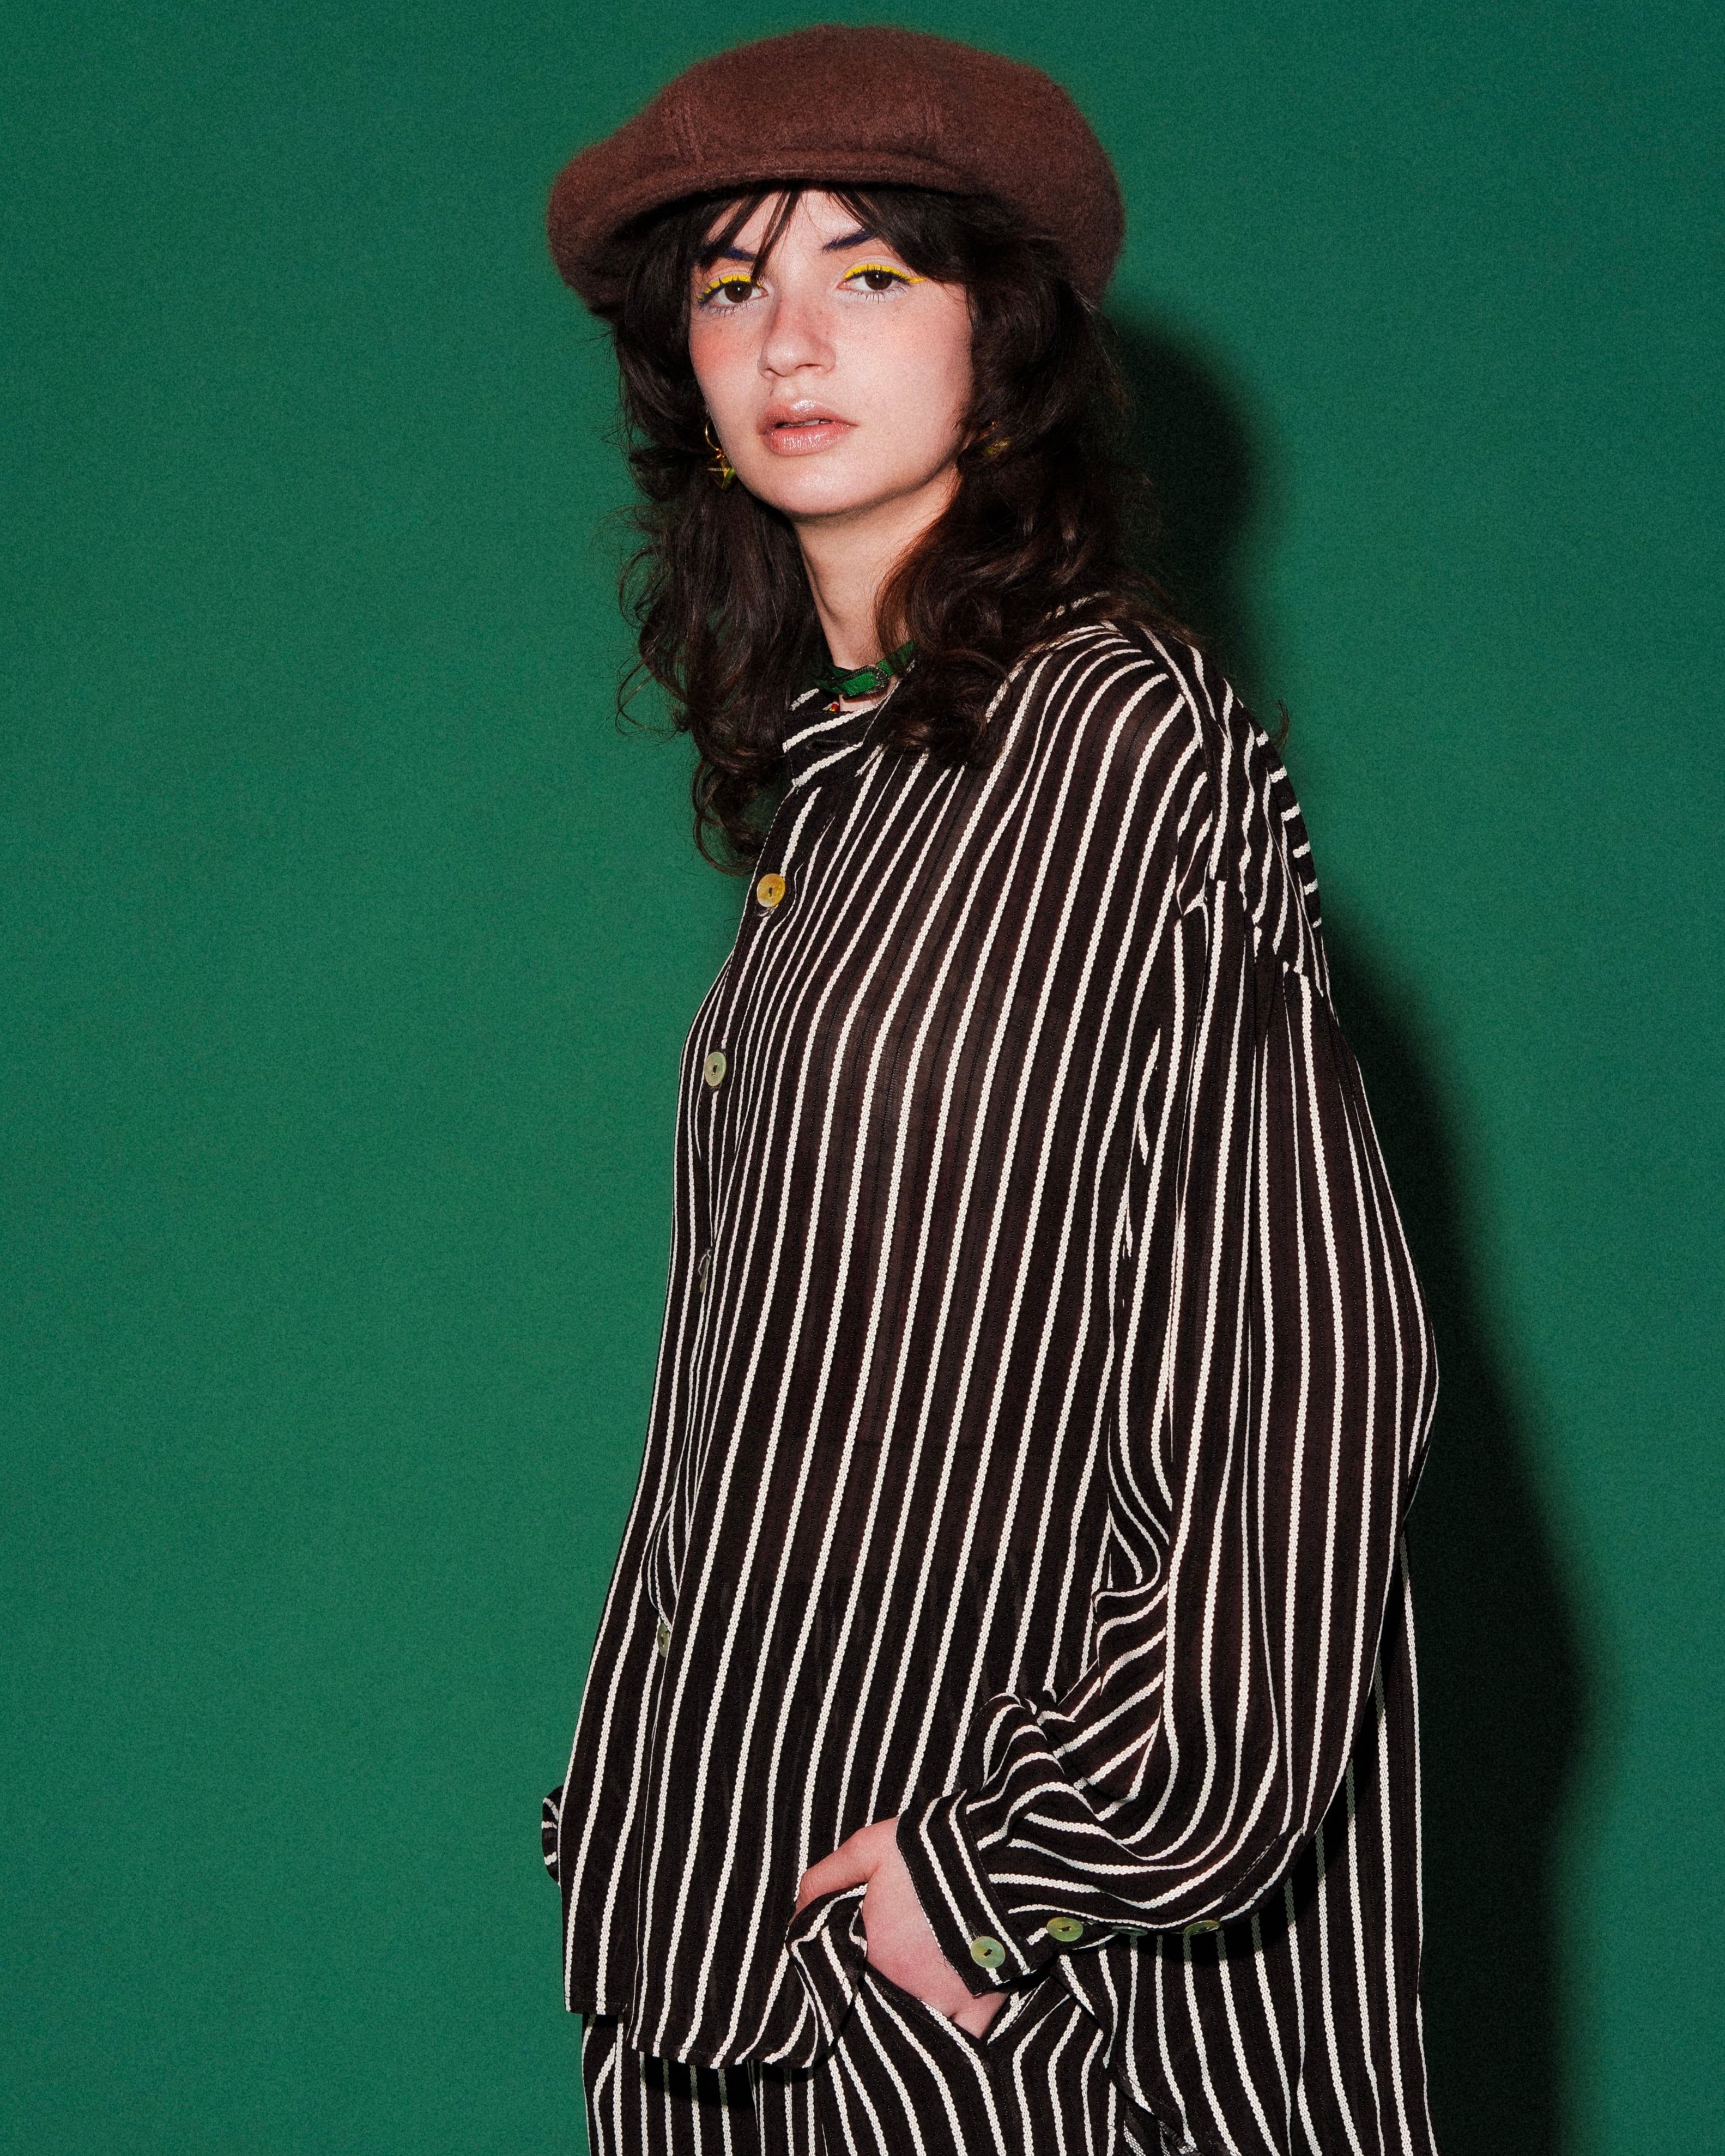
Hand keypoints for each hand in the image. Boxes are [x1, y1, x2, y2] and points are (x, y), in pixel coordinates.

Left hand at [797, 1817, 1006, 2036]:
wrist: (999, 1855)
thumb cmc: (932, 1848)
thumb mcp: (868, 1847)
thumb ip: (824, 1878)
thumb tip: (798, 1912)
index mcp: (872, 1948)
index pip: (839, 1976)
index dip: (840, 1970)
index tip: (850, 1957)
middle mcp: (902, 1984)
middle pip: (873, 2006)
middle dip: (870, 1997)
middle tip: (879, 1976)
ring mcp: (943, 2000)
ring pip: (911, 2028)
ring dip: (904, 2019)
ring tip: (907, 1997)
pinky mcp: (981, 2006)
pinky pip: (958, 2041)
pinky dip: (948, 2038)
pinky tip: (941, 2024)